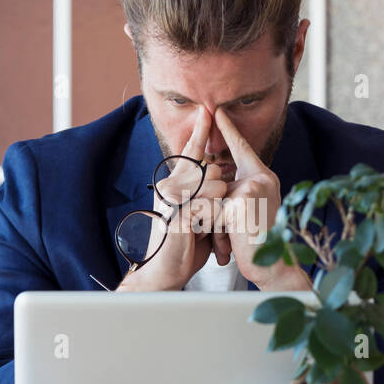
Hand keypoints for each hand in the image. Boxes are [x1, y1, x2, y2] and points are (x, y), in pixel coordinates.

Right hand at [117, 107, 226, 291]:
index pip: (190, 152)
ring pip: (212, 184)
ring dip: (218, 206)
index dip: (200, 132)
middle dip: (220, 190)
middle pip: (209, 169)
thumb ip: (204, 195)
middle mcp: (169, 185)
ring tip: (205, 226)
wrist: (164, 272)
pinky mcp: (177, 213)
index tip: (208, 111)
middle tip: (211, 215)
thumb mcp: (197, 216)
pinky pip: (209, 204)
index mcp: (174, 183)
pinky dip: (214, 219)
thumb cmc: (183, 247)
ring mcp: (171, 198)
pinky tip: (202, 231)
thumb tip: (220, 179)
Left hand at [213, 108, 310, 290]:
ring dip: (216, 223)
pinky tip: (233, 241)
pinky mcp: (242, 200)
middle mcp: (262, 177)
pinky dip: (215, 229)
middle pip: (219, 182)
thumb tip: (210, 180)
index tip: (216, 112)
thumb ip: (234, 192)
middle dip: (215, 211)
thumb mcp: (246, 211)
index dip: (228, 129)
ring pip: (214, 197)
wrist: (273, 266)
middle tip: (232, 233)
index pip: (241, 149)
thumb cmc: (257, 242)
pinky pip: (213, 210)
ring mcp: (253, 186)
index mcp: (264, 177)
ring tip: (234, 240)